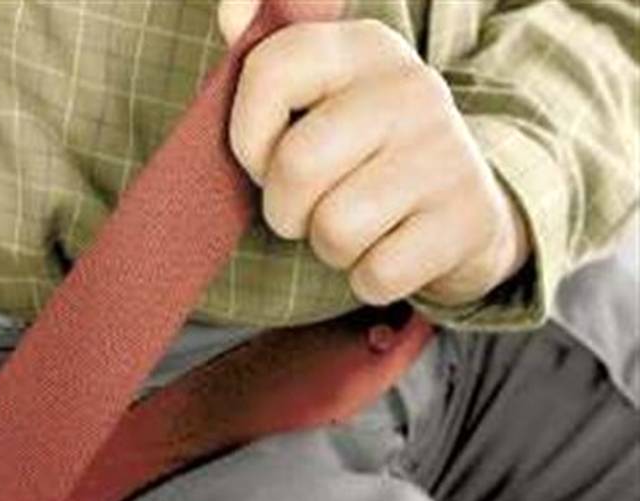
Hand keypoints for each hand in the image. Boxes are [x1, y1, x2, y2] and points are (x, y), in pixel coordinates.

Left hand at [221, 17, 530, 306]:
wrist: (463, 209)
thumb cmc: (361, 158)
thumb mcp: (319, 100)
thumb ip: (268, 63)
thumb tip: (230, 12)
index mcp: (364, 47)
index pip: (269, 71)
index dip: (247, 134)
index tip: (264, 157)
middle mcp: (412, 88)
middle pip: (297, 166)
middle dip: (284, 208)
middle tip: (305, 208)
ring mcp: (446, 153)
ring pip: (334, 228)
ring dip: (328, 247)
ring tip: (354, 227)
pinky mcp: (466, 219)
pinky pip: (374, 274)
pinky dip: (366, 278)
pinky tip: (389, 250)